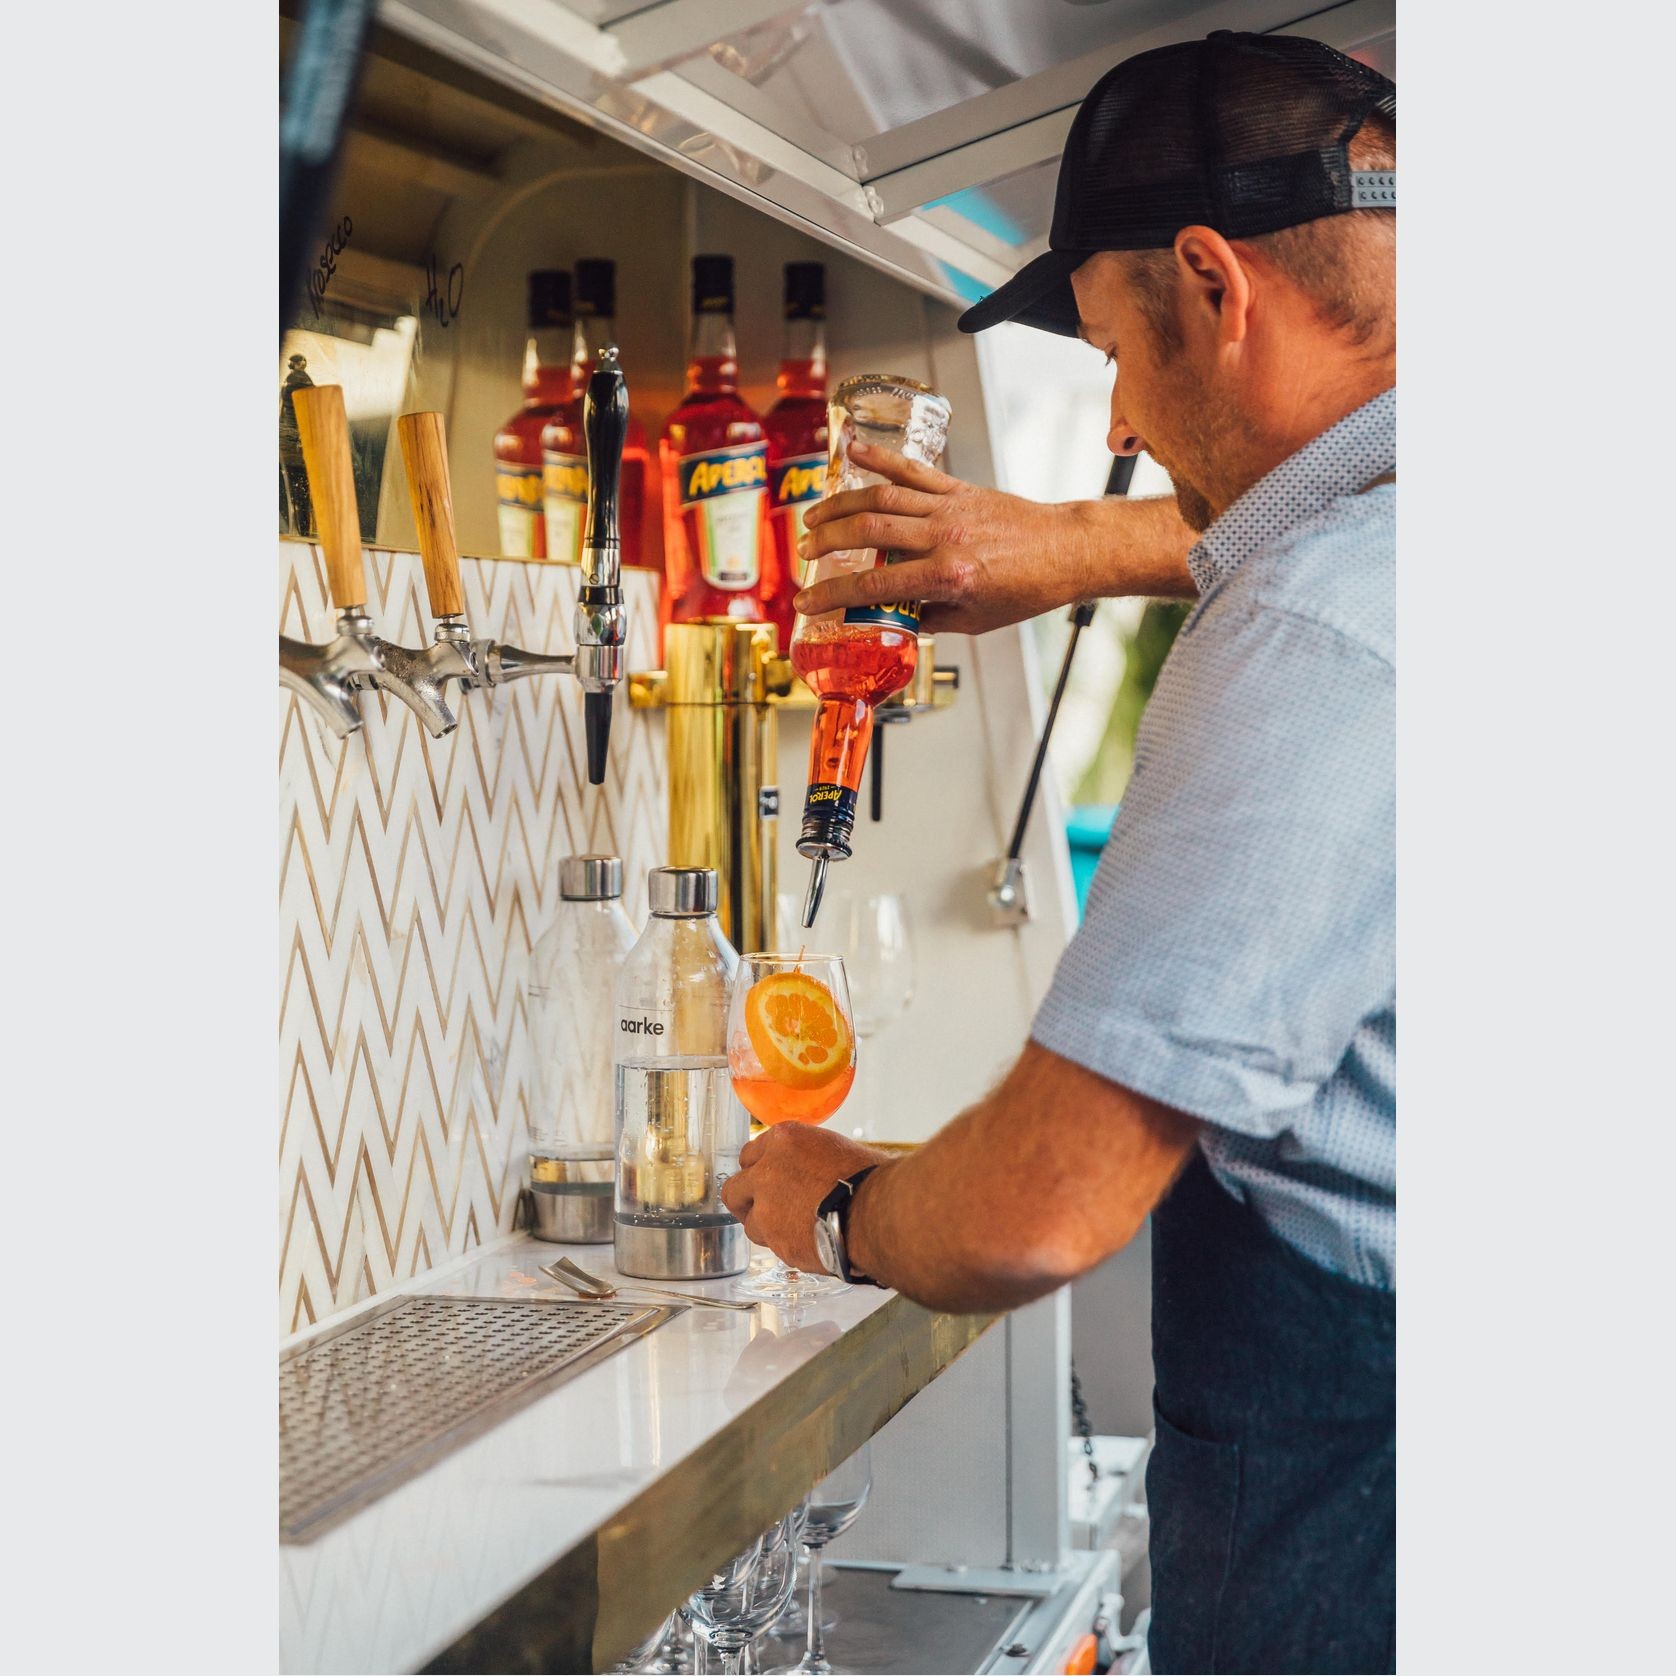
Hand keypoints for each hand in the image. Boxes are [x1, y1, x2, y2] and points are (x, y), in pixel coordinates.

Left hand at [720, 1124, 888, 1273]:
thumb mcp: (837, 1149)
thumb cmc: (870, 1179)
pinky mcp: (776, 1242)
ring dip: (767, 1228)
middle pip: (734, 1189)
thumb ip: (810, 1156)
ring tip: (794, 1229)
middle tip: (764, 1207)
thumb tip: (811, 1167)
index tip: (769, 1178)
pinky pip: (773, 1247)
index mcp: (783, 1141)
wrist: (877, 1214)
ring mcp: (767, 1210)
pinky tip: (809, 1242)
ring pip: (750, 1224)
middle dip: (746, 1200)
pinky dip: (787, 1247)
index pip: (750, 1154)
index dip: (761, 1168)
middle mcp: (767, 1172)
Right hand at [795, 440, 1099, 635]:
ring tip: (812, 518)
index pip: (875, 583)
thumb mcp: (976, 620)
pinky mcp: (959, 489)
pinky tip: (852, 453)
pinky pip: (912, 472)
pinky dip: (879, 460)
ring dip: (840, 505)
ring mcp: (950, 508)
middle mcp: (945, 537)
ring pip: (882, 498)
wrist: (1067, 550)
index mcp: (948, 576)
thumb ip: (931, 618)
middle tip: (802, 553)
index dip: (833, 592)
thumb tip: (895, 619)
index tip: (806, 600)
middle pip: (868, 531)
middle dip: (827, 541)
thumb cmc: (1028, 589)